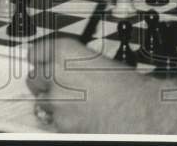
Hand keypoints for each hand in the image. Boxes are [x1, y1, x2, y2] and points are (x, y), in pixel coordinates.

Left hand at [26, 37, 149, 132]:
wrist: (142, 112)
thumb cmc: (130, 87)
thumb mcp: (99, 61)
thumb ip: (75, 61)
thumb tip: (66, 66)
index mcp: (66, 52)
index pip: (36, 51)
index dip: (39, 57)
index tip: (39, 59)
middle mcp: (56, 74)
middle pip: (34, 76)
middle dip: (42, 80)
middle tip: (54, 83)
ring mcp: (57, 101)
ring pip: (42, 101)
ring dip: (53, 101)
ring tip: (74, 101)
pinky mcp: (62, 124)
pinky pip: (54, 119)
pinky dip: (63, 119)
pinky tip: (80, 115)